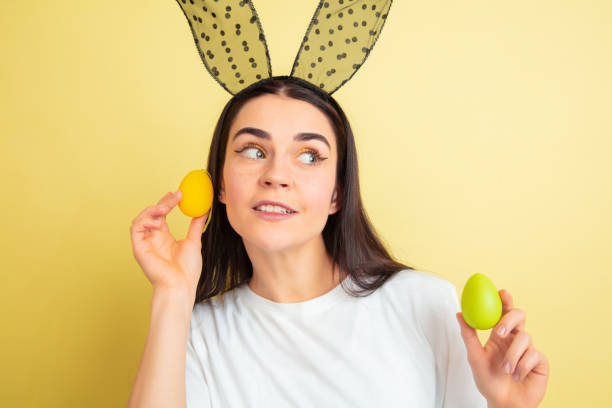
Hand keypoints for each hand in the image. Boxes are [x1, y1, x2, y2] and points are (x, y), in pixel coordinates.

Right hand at [130, 190, 209, 294]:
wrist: (180, 285)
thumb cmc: (187, 270)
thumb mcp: (194, 241)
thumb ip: (196, 225)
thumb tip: (204, 210)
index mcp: (164, 238)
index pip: (161, 216)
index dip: (167, 203)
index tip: (177, 194)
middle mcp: (153, 239)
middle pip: (152, 215)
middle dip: (162, 203)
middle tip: (175, 196)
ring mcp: (145, 243)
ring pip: (141, 219)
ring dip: (153, 210)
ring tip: (166, 208)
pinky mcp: (139, 248)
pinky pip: (136, 227)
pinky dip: (145, 219)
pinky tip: (158, 218)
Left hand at [456, 289, 549, 407]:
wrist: (504, 404)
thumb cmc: (488, 382)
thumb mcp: (475, 358)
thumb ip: (468, 336)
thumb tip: (459, 314)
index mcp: (499, 335)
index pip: (503, 312)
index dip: (505, 300)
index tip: (501, 291)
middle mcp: (515, 339)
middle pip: (519, 316)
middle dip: (510, 319)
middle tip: (500, 332)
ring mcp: (528, 349)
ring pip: (525, 338)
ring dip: (513, 355)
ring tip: (506, 370)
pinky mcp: (539, 361)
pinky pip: (534, 355)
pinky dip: (522, 366)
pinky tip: (517, 376)